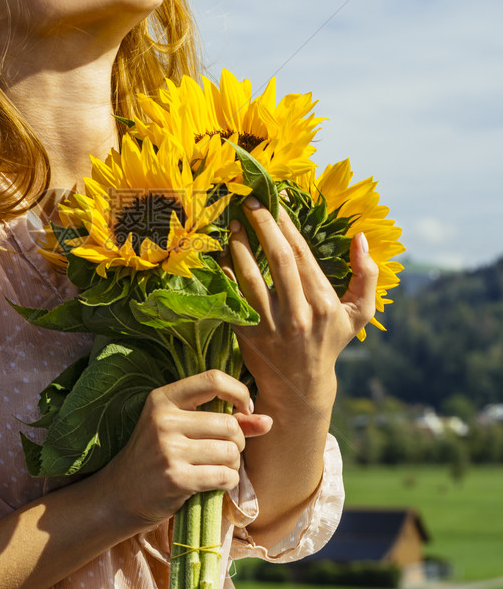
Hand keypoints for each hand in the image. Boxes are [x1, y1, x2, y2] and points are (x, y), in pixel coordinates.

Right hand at [97, 369, 271, 530]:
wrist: (120, 494)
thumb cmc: (156, 457)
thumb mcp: (180, 429)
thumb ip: (225, 421)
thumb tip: (268, 421)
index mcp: (163, 399)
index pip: (212, 380)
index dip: (238, 392)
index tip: (245, 409)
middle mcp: (164, 419)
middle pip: (229, 424)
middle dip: (237, 443)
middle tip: (225, 452)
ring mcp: (168, 449)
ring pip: (230, 452)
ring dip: (232, 465)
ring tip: (215, 468)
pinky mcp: (176, 478)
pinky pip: (224, 476)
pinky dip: (227, 482)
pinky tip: (213, 484)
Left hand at [223, 196, 378, 412]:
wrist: (300, 386)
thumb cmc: (330, 341)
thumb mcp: (359, 314)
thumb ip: (366, 275)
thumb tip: (362, 238)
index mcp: (325, 304)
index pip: (303, 254)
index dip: (287, 224)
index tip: (275, 201)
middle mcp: (299, 314)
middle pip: (278, 258)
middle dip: (262, 225)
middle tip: (250, 202)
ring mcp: (271, 326)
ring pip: (250, 276)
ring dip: (239, 246)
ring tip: (233, 223)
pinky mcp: (248, 335)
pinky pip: (233, 296)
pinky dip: (225, 273)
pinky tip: (221, 253)